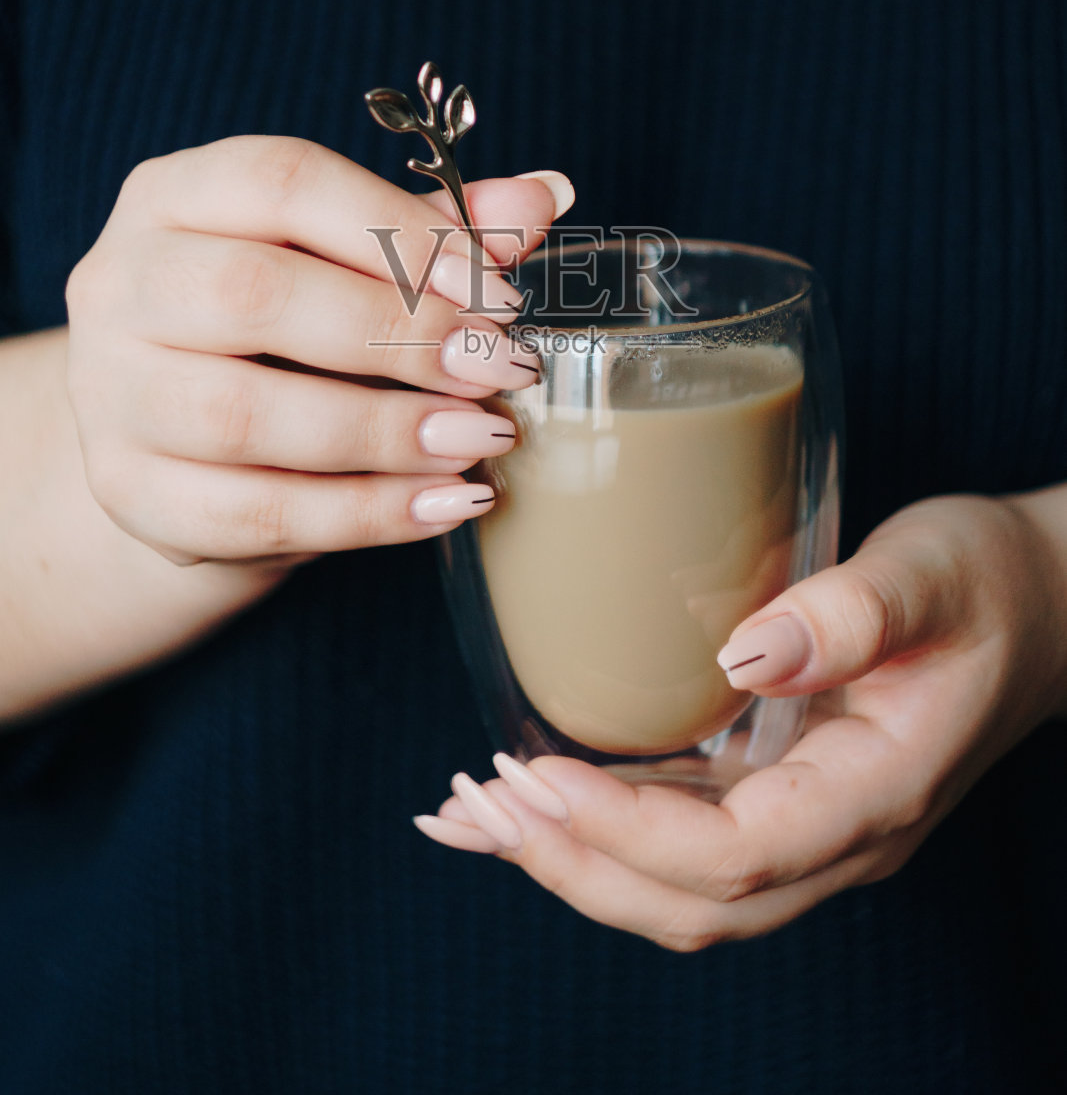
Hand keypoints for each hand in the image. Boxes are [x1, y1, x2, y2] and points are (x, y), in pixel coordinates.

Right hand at [66, 135, 571, 567]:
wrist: (183, 438)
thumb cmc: (281, 325)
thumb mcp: (349, 261)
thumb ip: (434, 229)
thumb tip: (544, 197)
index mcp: (175, 194)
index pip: (283, 181)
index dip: (403, 234)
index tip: (501, 290)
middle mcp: (120, 282)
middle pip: (253, 293)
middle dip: (398, 334)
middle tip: (501, 367)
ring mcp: (109, 393)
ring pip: (243, 416)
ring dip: (384, 432)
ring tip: (484, 439)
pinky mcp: (128, 492)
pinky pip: (250, 514)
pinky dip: (362, 515)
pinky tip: (444, 504)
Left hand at [417, 491, 1066, 948]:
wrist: (1039, 609)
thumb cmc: (987, 583)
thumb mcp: (932, 573)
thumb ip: (852, 612)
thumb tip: (745, 656)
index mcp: (878, 791)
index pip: (737, 856)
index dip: (625, 833)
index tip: (533, 777)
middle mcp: (840, 836)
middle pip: (692, 904)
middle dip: (572, 865)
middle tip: (471, 804)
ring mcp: (812, 829)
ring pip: (679, 893)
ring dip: (570, 862)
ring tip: (467, 815)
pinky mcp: (784, 799)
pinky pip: (682, 848)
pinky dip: (597, 835)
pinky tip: (531, 801)